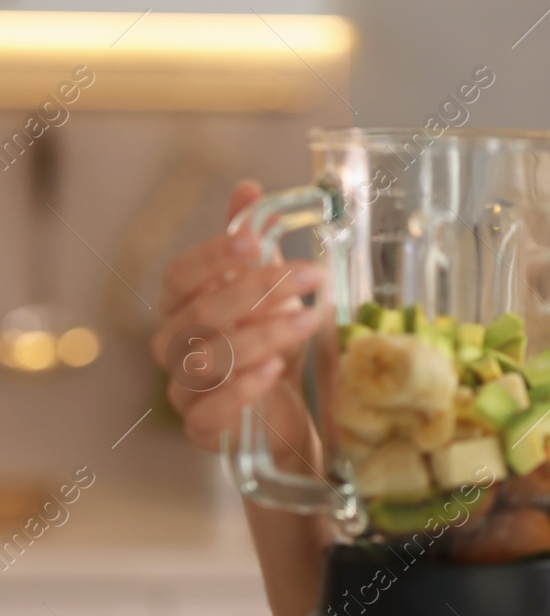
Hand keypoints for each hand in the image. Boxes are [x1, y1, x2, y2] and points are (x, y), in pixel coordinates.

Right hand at [149, 179, 324, 452]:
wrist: (284, 410)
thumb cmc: (269, 342)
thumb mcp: (267, 288)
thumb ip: (251, 244)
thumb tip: (247, 188)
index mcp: (181, 305)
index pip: (180, 275)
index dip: (212, 257)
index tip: (253, 241)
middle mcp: (173, 345)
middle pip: (199, 314)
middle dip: (257, 290)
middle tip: (311, 273)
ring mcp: (183, 389)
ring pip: (209, 360)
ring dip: (263, 335)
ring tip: (309, 317)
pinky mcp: (202, 428)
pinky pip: (212, 410)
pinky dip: (243, 388)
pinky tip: (273, 370)